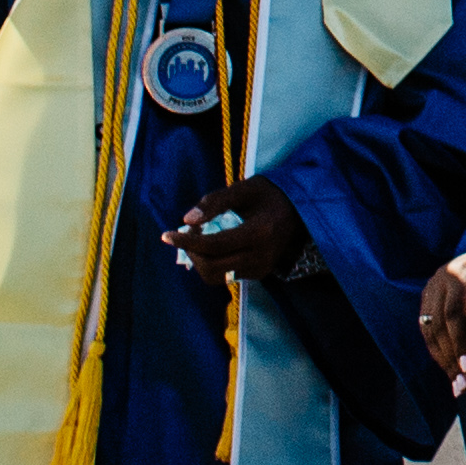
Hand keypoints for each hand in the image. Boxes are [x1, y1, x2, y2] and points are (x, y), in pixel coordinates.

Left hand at [169, 184, 304, 283]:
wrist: (299, 210)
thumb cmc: (268, 195)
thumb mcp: (243, 188)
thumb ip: (214, 201)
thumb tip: (187, 221)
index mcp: (259, 232)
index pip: (214, 245)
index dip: (187, 241)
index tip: (166, 234)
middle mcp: (261, 256)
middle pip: (212, 267)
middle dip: (191, 253)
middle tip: (186, 235)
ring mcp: (262, 268)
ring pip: (216, 276)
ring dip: (200, 261)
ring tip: (199, 241)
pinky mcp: (260, 274)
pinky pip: (227, 275)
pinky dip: (213, 262)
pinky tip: (215, 246)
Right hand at [417, 239, 465, 388]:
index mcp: (462, 272)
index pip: (455, 313)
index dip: (460, 343)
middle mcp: (441, 279)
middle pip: (439, 325)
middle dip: (450, 357)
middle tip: (463, 384)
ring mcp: (433, 287)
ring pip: (430, 329)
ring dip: (442, 357)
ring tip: (457, 383)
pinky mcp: (432, 297)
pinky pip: (430, 327)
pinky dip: (439, 348)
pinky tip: (450, 367)